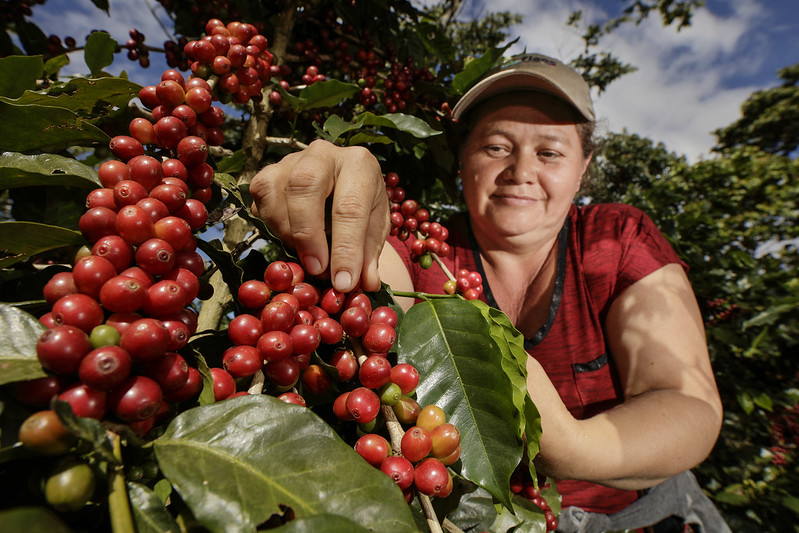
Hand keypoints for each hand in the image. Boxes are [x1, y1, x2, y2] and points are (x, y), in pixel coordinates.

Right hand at [249, 140, 389, 292]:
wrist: (342, 186)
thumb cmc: (362, 208)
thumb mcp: (374, 229)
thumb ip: (369, 256)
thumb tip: (364, 284)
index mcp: (360, 164)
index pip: (351, 207)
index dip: (346, 249)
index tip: (342, 282)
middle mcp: (324, 153)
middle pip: (306, 185)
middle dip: (308, 234)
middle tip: (316, 269)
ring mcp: (292, 159)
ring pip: (277, 193)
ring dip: (288, 233)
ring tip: (307, 255)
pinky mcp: (269, 171)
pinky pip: (260, 197)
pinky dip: (271, 224)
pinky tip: (289, 236)